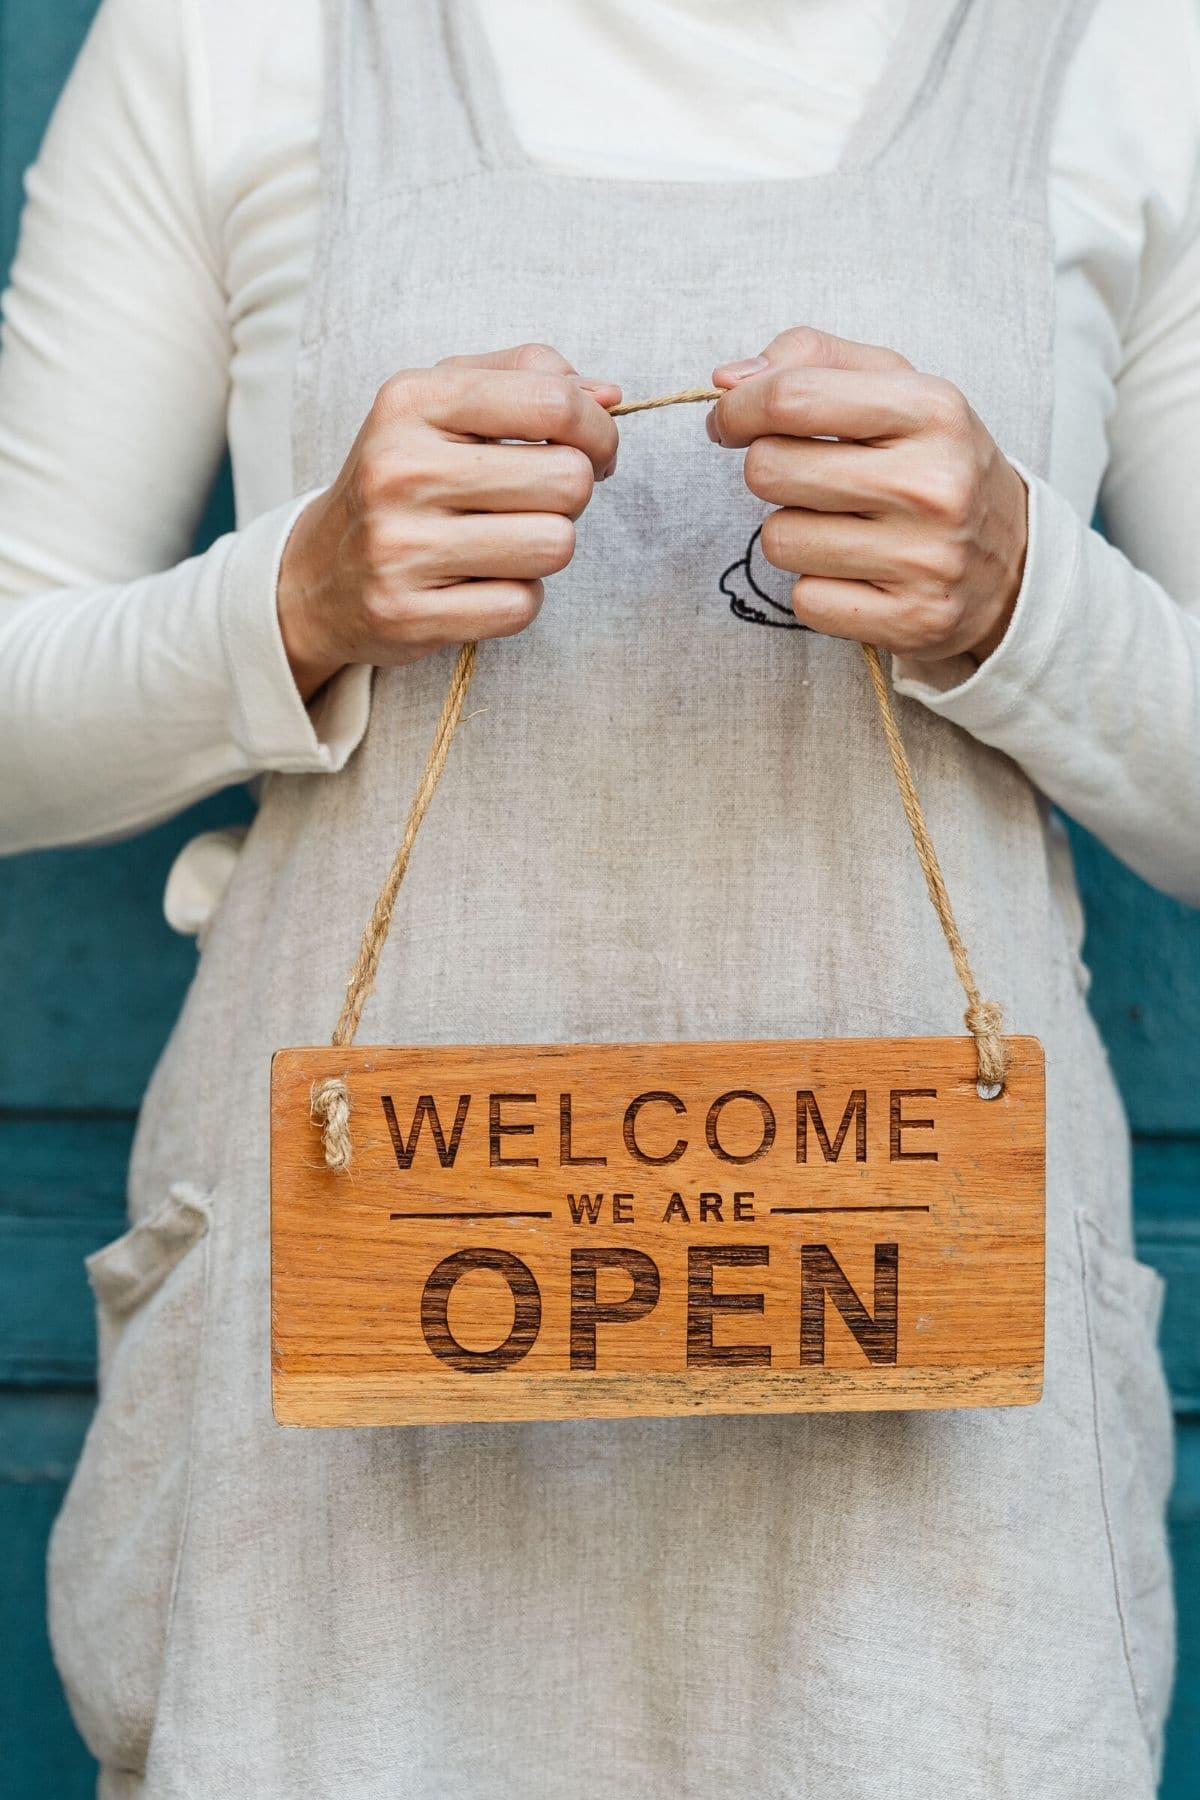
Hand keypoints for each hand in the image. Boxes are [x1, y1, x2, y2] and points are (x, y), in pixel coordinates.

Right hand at [277, 343, 620, 698]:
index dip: (598, 430)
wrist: (319, 573)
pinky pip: (521, 605)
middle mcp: (400, 470)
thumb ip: (526, 378)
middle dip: (572, 493)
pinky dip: (517, 597)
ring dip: (547, 547)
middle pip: (568, 479)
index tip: (593, 450)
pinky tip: (481, 584)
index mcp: (412, 401)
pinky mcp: (407, 613)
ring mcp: (400, 546)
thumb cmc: (405, 478)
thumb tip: (609, 396)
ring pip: (555, 545)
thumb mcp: (445, 404)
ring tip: (506, 541)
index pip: (554, 402)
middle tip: (539, 500)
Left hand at [707, 327, 1027, 663]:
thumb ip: (813, 362)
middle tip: (803, 476)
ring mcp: (924, 559)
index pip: (792, 398)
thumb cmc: (934, 464)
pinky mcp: (909, 620)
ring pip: (778, 540)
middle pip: (769, 469)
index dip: (738, 408)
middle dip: (768, 469)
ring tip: (841, 527)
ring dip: (792, 532)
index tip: (729, 420)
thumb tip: (727, 380)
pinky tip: (857, 573)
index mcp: (932, 409)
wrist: (1015, 564)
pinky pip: (804, 601)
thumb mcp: (898, 390)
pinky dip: (816, 588)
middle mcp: (932, 484)